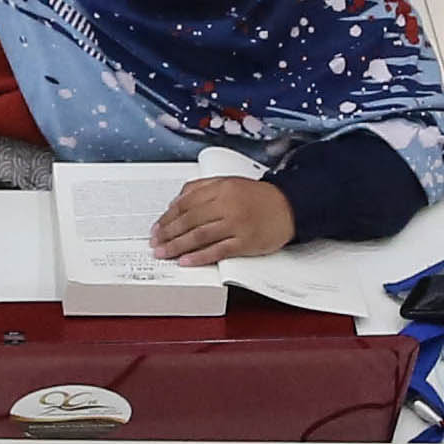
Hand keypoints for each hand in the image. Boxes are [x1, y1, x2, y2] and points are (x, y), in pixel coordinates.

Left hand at [149, 175, 297, 265]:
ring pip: (200, 235)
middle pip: (190, 220)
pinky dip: (200, 256)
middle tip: (155, 242)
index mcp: (222, 188)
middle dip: (168, 233)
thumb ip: (201, 188)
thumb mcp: (229, 183)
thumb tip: (176, 202)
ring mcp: (237, 224)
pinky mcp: (245, 242)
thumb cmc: (258, 197)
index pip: (186, 203)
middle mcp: (228, 205)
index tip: (157, 227)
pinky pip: (218, 250)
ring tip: (164, 253)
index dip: (167, 217)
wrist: (288, 207)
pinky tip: (186, 261)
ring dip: (178, 245)